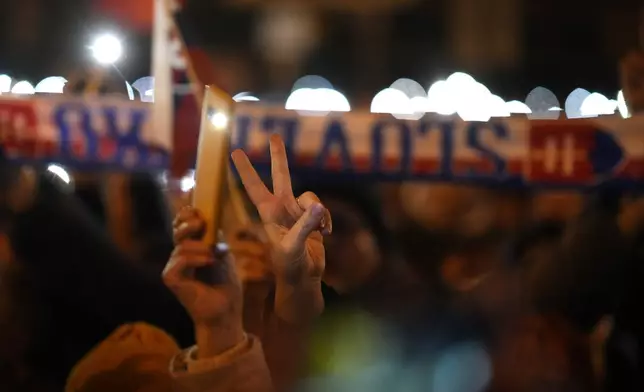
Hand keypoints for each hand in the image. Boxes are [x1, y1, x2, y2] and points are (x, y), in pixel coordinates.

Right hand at [164, 207, 243, 356]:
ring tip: (215, 257)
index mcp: (192, 247)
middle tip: (202, 225)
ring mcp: (173, 267)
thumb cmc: (226, 284)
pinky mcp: (170, 278)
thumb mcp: (224, 255)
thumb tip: (209, 221)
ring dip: (201, 248)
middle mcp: (180, 255)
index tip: (200, 213)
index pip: (182, 225)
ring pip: (182, 246)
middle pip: (177, 230)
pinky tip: (209, 263)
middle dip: (189, 223)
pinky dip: (196, 259)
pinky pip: (180, 260)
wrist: (225, 309)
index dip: (187, 215)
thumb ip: (215, 238)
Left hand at [231, 134, 330, 284]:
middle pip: (281, 175)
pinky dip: (326, 221)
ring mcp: (297, 212)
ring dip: (318, 212)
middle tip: (274, 135)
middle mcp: (282, 208)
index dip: (246, 169)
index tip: (235, 151)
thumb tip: (318, 208)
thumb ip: (305, 225)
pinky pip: (322, 210)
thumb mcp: (293, 246)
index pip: (254, 187)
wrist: (303, 277)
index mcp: (269, 213)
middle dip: (279, 156)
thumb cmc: (290, 265)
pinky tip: (326, 234)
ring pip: (311, 197)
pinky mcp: (312, 219)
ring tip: (321, 232)